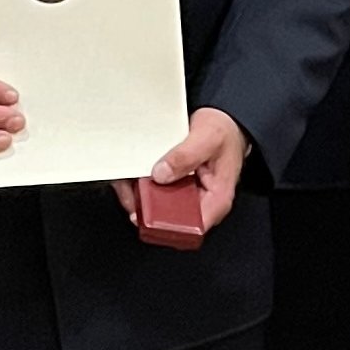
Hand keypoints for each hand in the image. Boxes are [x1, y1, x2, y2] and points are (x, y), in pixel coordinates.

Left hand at [113, 108, 251, 223]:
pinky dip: (139, 187)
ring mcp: (186, 198)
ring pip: (156, 209)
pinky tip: (130, 177)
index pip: (191, 227)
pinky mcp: (174, 190)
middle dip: (145, 209)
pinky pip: (153, 195)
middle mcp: (201, 204)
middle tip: (129, 192)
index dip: (166, 224)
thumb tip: (161, 174)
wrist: (224, 122)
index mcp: (216, 200)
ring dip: (138, 197)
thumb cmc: (224, 133)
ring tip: (125, 181)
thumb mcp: (207, 138)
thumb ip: (186, 156)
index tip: (147, 211)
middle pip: (169, 221)